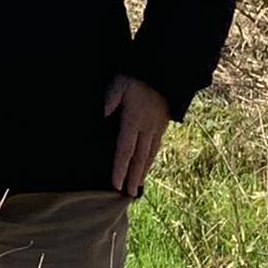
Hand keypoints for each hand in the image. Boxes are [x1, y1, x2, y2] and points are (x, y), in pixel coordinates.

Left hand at [105, 73, 169, 196]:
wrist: (165, 73)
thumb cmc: (138, 78)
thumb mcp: (119, 84)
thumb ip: (110, 98)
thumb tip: (102, 114)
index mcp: (133, 120)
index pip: (125, 150)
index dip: (120, 168)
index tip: (115, 184)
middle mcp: (146, 128)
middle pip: (138, 158)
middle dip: (132, 177)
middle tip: (127, 194)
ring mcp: (156, 128)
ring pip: (149, 155)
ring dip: (142, 172)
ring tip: (137, 187)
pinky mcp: (162, 126)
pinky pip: (156, 147)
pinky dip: (150, 160)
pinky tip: (147, 166)